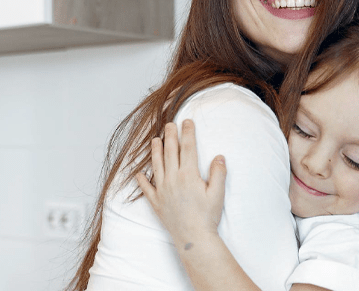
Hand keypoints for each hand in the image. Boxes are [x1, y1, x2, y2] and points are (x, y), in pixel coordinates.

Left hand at [137, 119, 226, 246]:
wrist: (193, 238)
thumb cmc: (207, 217)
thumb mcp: (217, 194)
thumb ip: (218, 174)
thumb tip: (219, 156)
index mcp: (188, 175)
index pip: (188, 148)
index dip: (188, 133)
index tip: (187, 122)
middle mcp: (173, 180)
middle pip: (171, 152)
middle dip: (170, 136)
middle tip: (169, 124)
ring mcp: (162, 191)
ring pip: (157, 166)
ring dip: (155, 151)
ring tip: (155, 140)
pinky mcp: (157, 203)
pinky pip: (147, 189)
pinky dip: (142, 180)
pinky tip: (139, 173)